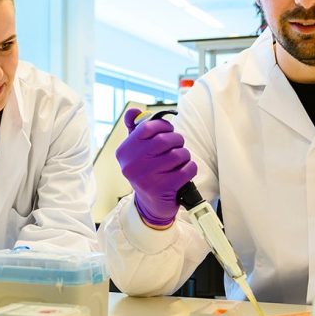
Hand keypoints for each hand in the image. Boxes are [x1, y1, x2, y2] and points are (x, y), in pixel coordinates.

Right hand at [116, 108, 197, 227]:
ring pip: (178, 154)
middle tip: (177, 146)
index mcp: (124, 152)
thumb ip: (134, 130)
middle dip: (177, 141)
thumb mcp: (136, 152)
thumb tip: (133, 110)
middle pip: (164, 140)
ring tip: (180, 161)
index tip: (168, 130)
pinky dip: (190, 168)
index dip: (163, 126)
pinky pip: (187, 169)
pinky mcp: (162, 189)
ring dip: (184, 156)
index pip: (146, 128)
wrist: (149, 205)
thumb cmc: (146, 172)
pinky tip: (183, 172)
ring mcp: (146, 178)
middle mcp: (132, 165)